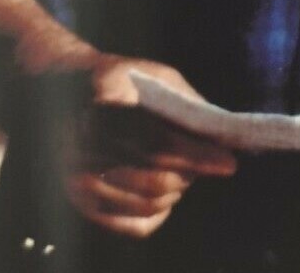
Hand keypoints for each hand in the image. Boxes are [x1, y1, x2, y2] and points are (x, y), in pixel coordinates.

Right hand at [64, 57, 236, 238]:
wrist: (71, 91)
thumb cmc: (122, 81)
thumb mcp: (152, 75)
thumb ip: (184, 101)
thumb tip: (220, 135)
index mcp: (100, 111)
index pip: (155, 143)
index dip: (195, 156)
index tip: (228, 162)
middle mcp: (82, 153)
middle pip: (153, 179)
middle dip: (192, 174)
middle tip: (216, 164)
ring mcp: (79, 183)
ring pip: (147, 204)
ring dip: (179, 190)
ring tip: (188, 171)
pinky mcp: (82, 204)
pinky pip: (134, 224)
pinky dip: (161, 212)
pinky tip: (168, 190)